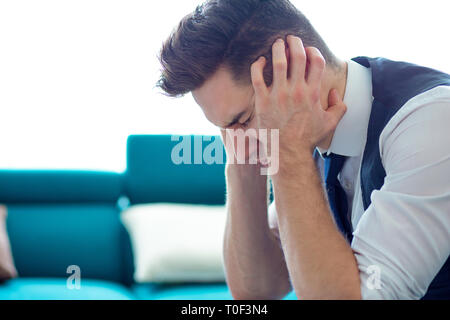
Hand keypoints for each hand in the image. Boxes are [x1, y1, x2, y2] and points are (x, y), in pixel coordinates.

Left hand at [250, 36, 346, 167]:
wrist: (288, 152)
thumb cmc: (308, 139)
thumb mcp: (330, 123)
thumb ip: (339, 106)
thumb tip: (336, 92)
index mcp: (313, 93)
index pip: (316, 61)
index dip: (313, 51)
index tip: (308, 50)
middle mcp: (296, 91)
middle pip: (298, 56)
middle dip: (295, 43)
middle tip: (291, 39)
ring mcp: (278, 95)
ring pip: (278, 62)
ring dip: (278, 48)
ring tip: (277, 44)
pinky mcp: (263, 101)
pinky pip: (257, 77)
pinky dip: (257, 65)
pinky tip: (260, 61)